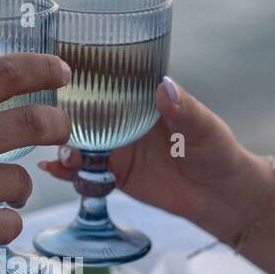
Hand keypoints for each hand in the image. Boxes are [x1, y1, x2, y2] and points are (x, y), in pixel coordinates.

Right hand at [0, 52, 71, 273]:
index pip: (2, 73)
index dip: (42, 68)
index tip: (61, 70)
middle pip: (33, 121)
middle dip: (59, 125)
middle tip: (62, 129)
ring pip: (24, 179)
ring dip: (20, 188)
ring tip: (2, 194)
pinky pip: (13, 222)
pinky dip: (5, 225)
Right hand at [39, 76, 270, 243]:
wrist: (220, 196)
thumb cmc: (217, 151)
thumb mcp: (204, 127)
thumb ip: (185, 110)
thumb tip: (164, 87)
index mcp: (142, 100)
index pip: (107, 83)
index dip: (82, 79)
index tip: (60, 77)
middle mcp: (123, 121)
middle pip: (84, 113)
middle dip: (63, 116)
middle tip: (53, 123)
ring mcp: (117, 148)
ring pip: (79, 142)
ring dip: (64, 145)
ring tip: (61, 153)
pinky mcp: (115, 175)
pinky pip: (85, 171)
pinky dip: (67, 170)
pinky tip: (54, 169)